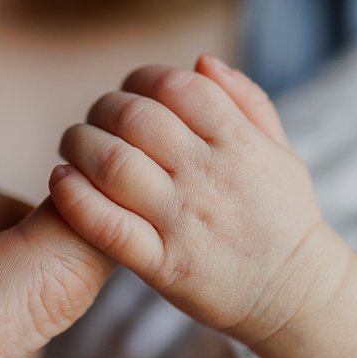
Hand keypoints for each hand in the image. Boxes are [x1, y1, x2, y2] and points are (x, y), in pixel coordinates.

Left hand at [50, 56, 343, 346]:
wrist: (294, 295)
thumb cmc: (283, 218)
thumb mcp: (281, 153)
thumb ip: (247, 102)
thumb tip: (200, 61)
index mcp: (240, 144)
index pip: (178, 86)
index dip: (143, 78)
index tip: (131, 90)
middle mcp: (210, 177)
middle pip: (137, 118)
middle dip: (104, 108)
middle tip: (96, 119)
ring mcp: (184, 222)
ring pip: (114, 165)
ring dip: (81, 145)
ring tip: (74, 146)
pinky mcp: (163, 266)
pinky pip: (106, 227)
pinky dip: (75, 199)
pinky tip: (61, 182)